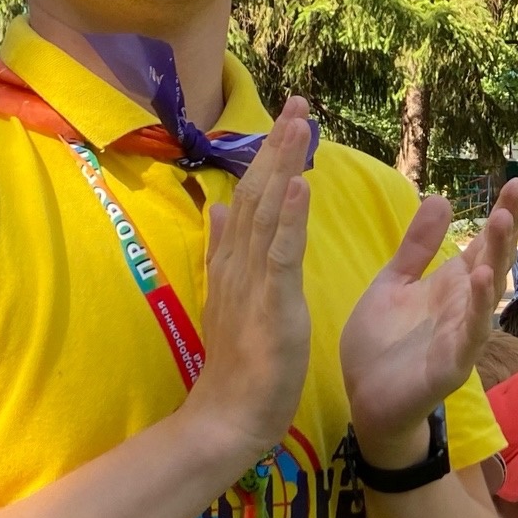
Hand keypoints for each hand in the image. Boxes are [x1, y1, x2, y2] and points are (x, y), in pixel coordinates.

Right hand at [187, 98, 313, 460]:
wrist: (228, 415)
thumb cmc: (238, 363)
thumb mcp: (231, 296)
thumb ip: (224, 249)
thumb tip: (217, 205)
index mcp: (232, 260)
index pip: (250, 196)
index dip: (268, 155)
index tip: (288, 117)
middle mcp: (237, 262)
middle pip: (257, 192)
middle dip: (279, 145)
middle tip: (300, 101)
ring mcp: (252, 281)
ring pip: (267, 212)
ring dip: (284, 166)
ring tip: (300, 124)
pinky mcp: (270, 304)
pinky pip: (280, 254)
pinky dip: (289, 217)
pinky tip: (300, 185)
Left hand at [340, 178, 517, 463]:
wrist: (364, 399)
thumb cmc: (382, 344)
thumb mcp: (394, 283)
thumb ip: (416, 247)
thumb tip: (442, 198)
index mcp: (450, 286)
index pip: (482, 244)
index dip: (501, 214)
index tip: (516, 182)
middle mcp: (464, 307)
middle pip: (493, 263)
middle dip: (505, 230)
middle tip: (515, 193)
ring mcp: (461, 337)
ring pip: (487, 296)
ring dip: (495, 261)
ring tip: (499, 225)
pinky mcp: (451, 366)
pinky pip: (470, 336)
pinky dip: (478, 311)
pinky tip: (483, 283)